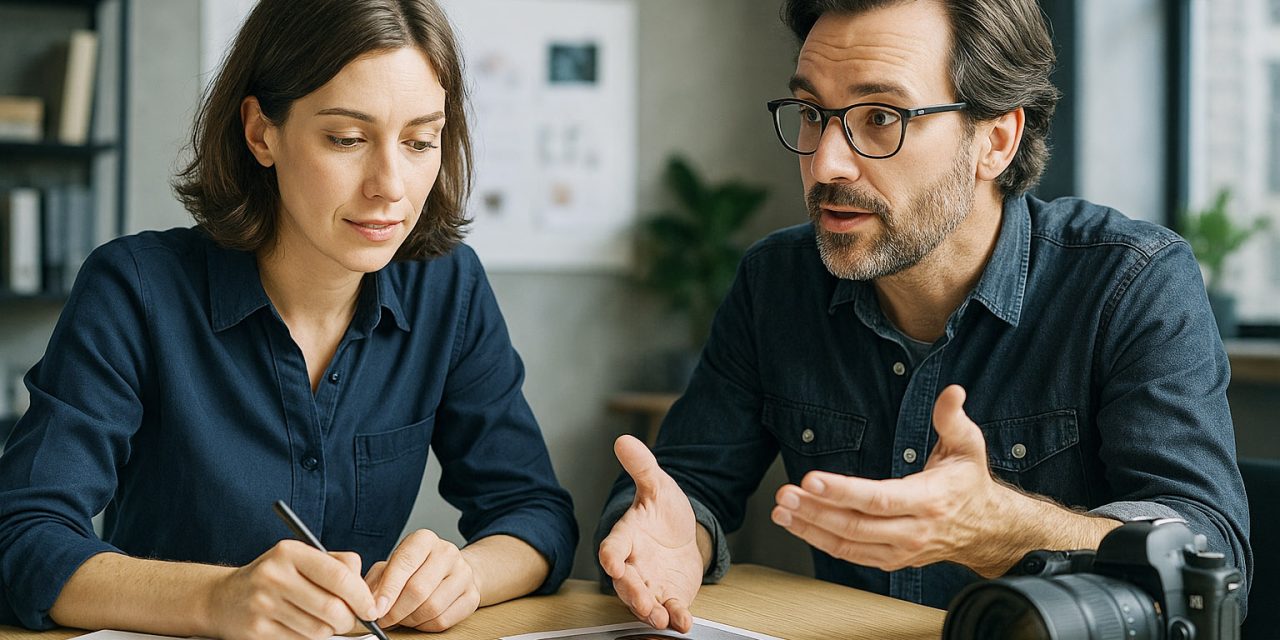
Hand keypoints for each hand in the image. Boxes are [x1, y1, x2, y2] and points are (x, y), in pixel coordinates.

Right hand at [207, 540, 376, 639]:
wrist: (224, 598)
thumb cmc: (275, 576)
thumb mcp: (302, 557)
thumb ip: (338, 564)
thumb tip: (367, 590)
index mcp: (290, 552)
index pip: (339, 575)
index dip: (362, 596)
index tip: (371, 607)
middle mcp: (274, 576)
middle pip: (332, 608)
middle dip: (349, 619)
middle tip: (351, 619)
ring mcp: (263, 605)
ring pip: (319, 630)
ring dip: (330, 631)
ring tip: (325, 621)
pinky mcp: (257, 631)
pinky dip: (310, 639)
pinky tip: (304, 626)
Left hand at [364, 529, 480, 630]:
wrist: (450, 570)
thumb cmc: (414, 569)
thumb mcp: (391, 565)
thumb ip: (376, 581)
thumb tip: (369, 603)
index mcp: (424, 539)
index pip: (404, 563)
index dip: (388, 590)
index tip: (375, 609)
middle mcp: (447, 552)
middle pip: (418, 589)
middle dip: (396, 611)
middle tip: (383, 620)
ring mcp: (463, 574)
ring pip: (432, 608)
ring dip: (410, 620)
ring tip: (401, 618)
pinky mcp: (472, 595)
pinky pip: (444, 620)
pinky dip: (425, 626)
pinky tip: (418, 619)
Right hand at [598, 435, 703, 632]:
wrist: (682, 534)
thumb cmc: (662, 511)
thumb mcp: (657, 485)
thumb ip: (642, 467)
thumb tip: (624, 440)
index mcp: (626, 536)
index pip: (613, 547)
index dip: (611, 556)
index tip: (612, 562)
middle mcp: (633, 564)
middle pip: (626, 582)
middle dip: (632, 593)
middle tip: (641, 601)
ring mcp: (650, 583)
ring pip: (644, 601)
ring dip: (649, 611)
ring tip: (659, 618)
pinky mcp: (668, 596)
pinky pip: (669, 610)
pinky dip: (675, 617)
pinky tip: (683, 622)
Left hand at [770, 385, 1019, 577]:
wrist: (986, 529)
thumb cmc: (969, 483)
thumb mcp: (968, 446)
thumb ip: (953, 419)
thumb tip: (952, 392)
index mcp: (929, 501)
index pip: (879, 498)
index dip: (842, 491)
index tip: (811, 479)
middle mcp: (913, 531)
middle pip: (856, 525)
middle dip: (815, 510)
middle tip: (784, 494)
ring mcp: (901, 550)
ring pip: (848, 544)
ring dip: (809, 527)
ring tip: (781, 510)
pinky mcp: (890, 560)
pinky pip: (850, 554)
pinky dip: (820, 540)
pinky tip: (798, 524)